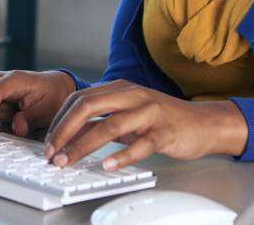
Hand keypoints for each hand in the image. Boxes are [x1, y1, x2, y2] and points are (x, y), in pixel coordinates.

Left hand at [42, 80, 247, 170]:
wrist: (203, 123)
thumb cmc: (163, 119)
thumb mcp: (129, 112)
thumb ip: (103, 118)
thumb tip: (70, 135)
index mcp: (120, 88)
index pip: (80, 99)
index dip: (60, 121)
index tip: (49, 142)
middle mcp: (133, 95)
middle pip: (89, 106)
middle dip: (64, 131)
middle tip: (52, 153)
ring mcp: (150, 112)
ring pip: (111, 126)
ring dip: (83, 146)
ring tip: (68, 161)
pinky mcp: (165, 131)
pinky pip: (142, 144)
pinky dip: (122, 155)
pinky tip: (108, 165)